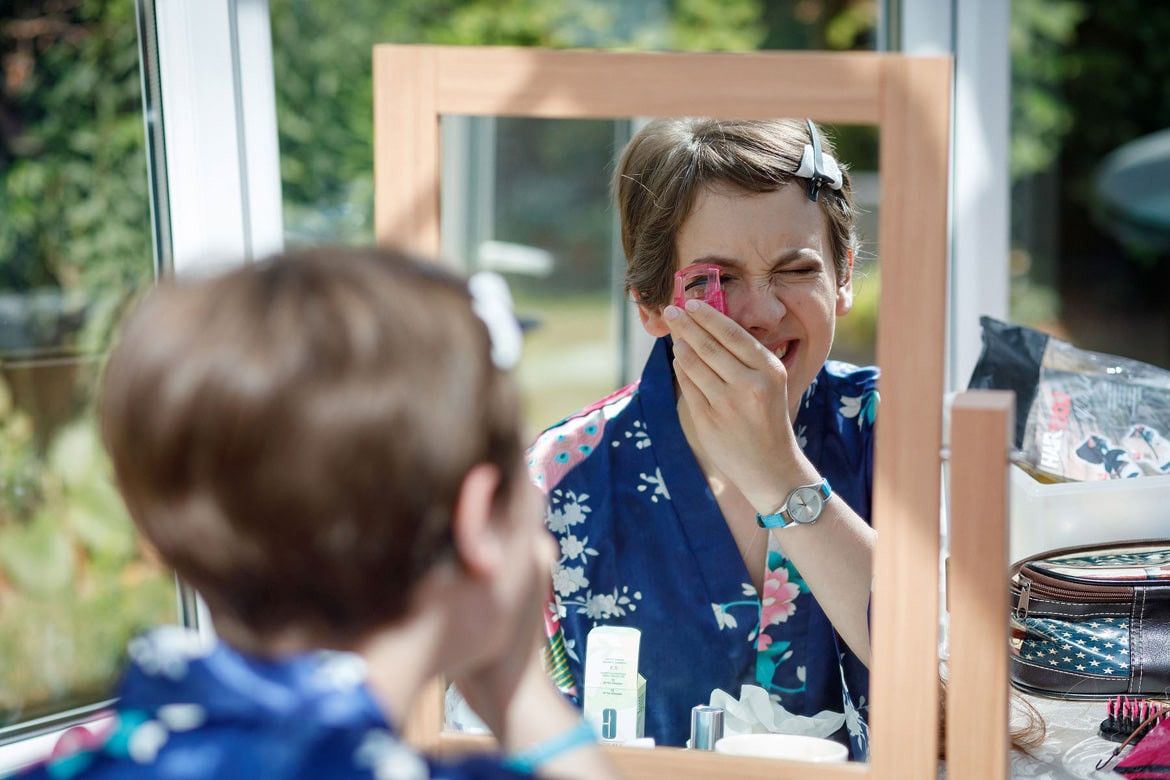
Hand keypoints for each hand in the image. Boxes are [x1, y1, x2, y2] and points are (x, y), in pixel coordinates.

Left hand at [664, 300, 816, 510]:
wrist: (771, 467)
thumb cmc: (768, 419)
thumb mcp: (770, 383)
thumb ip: (746, 358)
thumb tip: (710, 326)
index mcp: (769, 370)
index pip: (732, 333)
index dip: (708, 315)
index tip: (690, 303)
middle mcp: (750, 384)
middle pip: (708, 345)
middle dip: (686, 324)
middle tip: (671, 310)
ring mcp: (727, 404)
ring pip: (693, 364)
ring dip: (681, 346)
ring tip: (676, 335)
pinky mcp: (708, 420)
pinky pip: (688, 387)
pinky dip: (680, 369)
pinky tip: (679, 360)